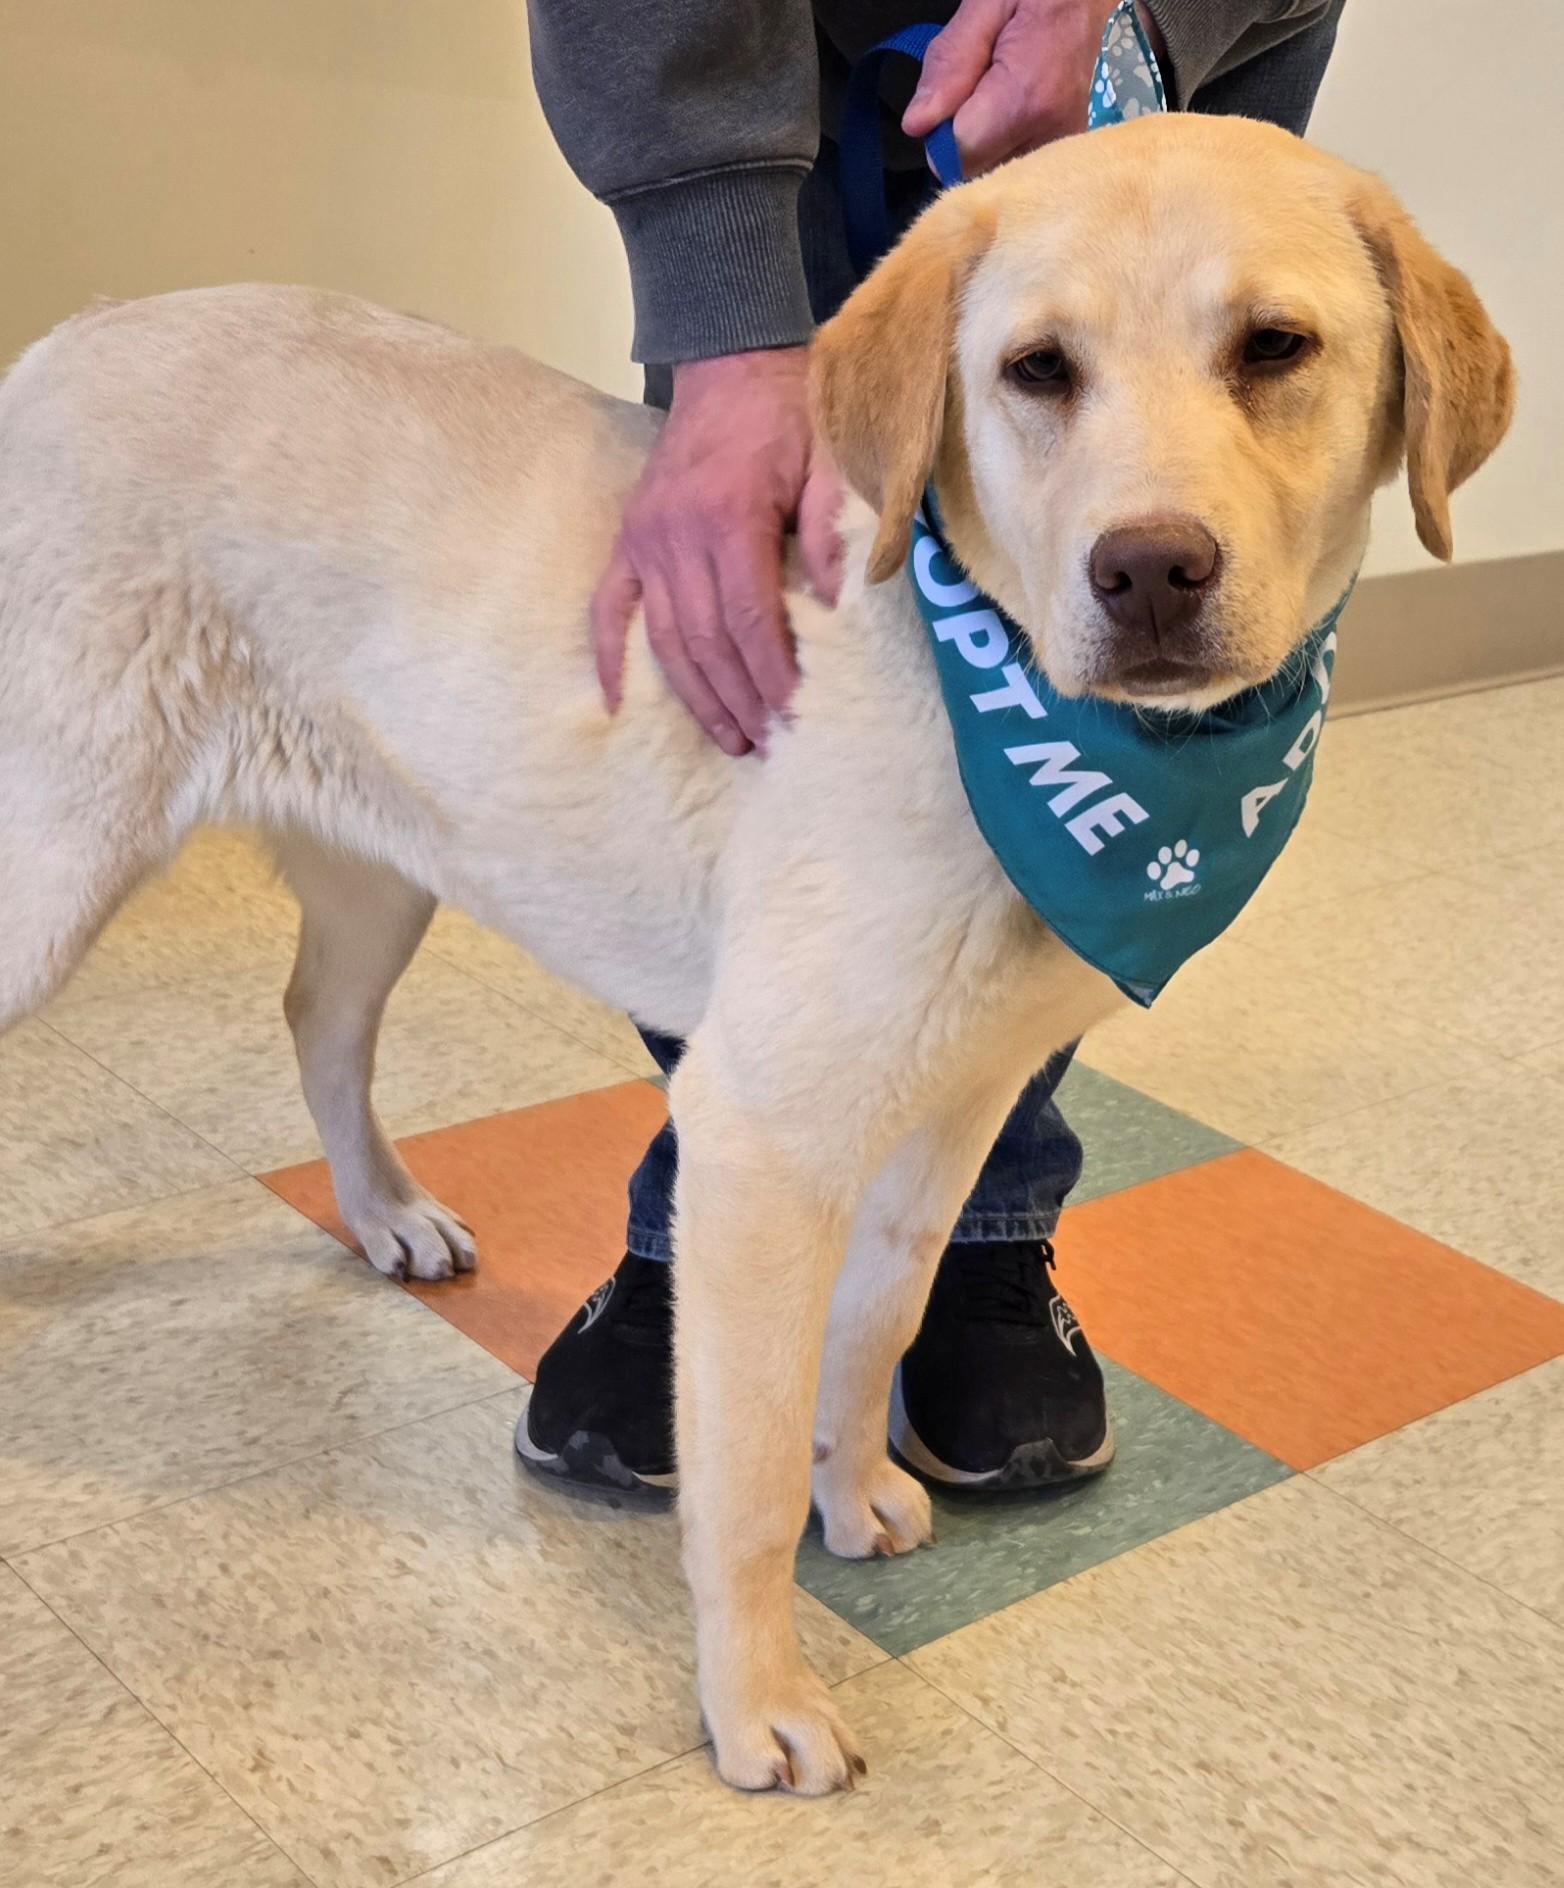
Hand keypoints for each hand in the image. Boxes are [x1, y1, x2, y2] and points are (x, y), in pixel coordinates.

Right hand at [592, 348, 842, 754]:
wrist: (729, 363)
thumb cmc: (787, 415)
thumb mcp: (827, 463)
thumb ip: (828, 534)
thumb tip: (838, 608)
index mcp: (729, 519)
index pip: (749, 619)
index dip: (771, 673)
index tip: (793, 713)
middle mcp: (677, 537)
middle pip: (707, 642)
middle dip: (739, 700)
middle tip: (767, 743)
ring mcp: (645, 542)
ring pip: (666, 639)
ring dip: (696, 696)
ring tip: (729, 738)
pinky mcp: (629, 542)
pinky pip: (609, 609)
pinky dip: (609, 657)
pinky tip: (619, 702)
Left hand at [903, 0, 1166, 176]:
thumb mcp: (983, 7)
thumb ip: (950, 64)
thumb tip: (918, 124)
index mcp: (1026, 98)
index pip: (960, 154)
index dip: (942, 132)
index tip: (952, 96)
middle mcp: (1050, 134)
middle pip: (976, 173)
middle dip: (961, 142)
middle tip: (976, 92)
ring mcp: (1061, 148)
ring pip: (992, 175)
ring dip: (982, 146)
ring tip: (998, 99)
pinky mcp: (1064, 153)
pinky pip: (1013, 169)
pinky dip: (1001, 149)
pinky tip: (1011, 116)